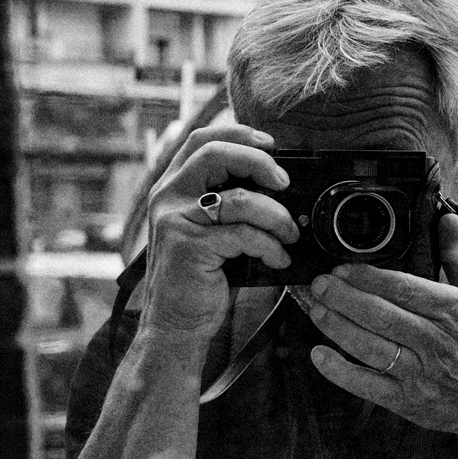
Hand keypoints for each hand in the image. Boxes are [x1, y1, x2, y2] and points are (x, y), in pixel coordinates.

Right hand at [139, 121, 298, 342]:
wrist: (176, 324)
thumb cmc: (202, 278)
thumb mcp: (214, 232)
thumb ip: (232, 205)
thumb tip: (283, 187)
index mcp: (173, 187)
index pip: (202, 139)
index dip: (238, 134)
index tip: (271, 144)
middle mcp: (167, 197)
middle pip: (214, 153)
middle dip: (258, 162)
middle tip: (284, 183)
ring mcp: (174, 221)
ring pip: (238, 199)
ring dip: (276, 216)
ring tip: (290, 235)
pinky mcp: (188, 247)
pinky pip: (244, 235)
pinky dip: (270, 246)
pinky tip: (278, 259)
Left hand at [297, 213, 457, 435]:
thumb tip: (448, 219)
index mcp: (455, 311)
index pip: (403, 288)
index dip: (368, 277)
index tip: (343, 267)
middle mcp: (437, 341)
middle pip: (380, 315)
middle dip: (343, 297)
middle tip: (320, 284)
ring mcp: (421, 373)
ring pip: (370, 346)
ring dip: (337, 326)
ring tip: (316, 309)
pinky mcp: (408, 401)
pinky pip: (367, 385)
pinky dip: (340, 371)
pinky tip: (319, 355)